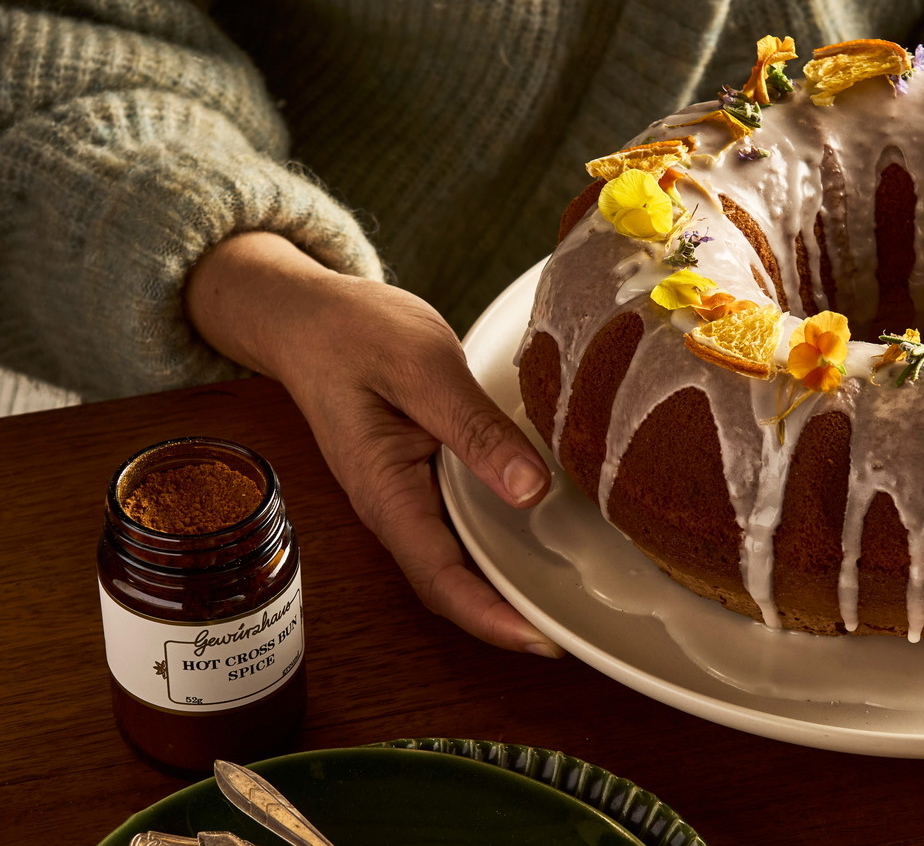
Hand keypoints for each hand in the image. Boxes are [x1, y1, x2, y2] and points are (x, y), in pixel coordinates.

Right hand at [186, 232, 562, 655]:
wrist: (307, 317)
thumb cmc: (355, 334)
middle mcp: (393, 507)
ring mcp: (405, 496)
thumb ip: (476, 429)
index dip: (492, 618)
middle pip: (452, 584)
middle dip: (509, 619)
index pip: (440, 577)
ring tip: (571, 603)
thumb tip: (530, 490)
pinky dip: (500, 543)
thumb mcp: (424, 368)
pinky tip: (543, 540)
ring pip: (458, 559)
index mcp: (386, 490)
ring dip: (507, 586)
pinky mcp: (420, 478)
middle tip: (577, 634)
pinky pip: (460, 526)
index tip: (543, 643)